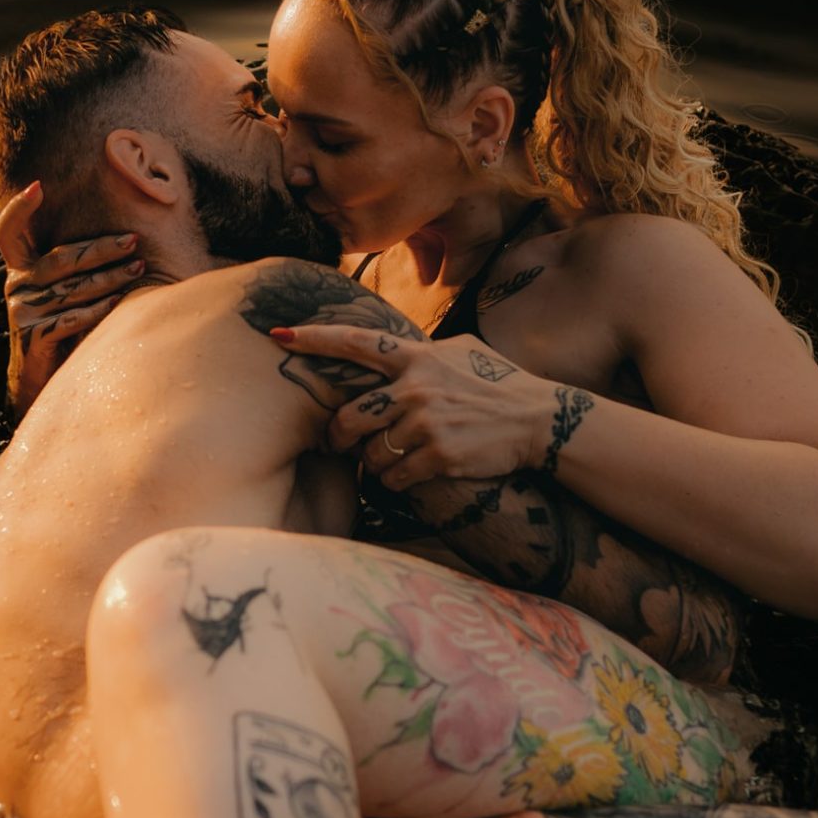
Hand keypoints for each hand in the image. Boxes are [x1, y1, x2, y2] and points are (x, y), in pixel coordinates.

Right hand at [0, 181, 141, 407]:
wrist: (42, 378)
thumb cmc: (61, 324)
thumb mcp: (59, 290)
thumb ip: (70, 265)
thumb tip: (119, 232)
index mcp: (20, 269)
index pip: (7, 233)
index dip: (17, 209)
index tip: (38, 186)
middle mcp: (16, 286)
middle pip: (61, 260)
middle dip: (101, 249)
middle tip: (133, 241)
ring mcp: (22, 312)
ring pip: (72, 289)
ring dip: (109, 279)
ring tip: (138, 269)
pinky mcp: (33, 338)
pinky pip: (71, 319)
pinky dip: (98, 311)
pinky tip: (120, 303)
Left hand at [269, 326, 550, 488]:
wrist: (539, 420)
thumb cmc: (498, 384)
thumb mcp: (459, 352)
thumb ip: (421, 352)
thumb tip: (389, 350)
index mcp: (417, 356)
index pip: (354, 343)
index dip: (313, 339)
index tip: (278, 335)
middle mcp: (415, 386)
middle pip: (348, 415)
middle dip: (337, 436)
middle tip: (337, 444)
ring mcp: (426, 422)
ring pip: (370, 453)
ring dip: (373, 463)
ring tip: (391, 461)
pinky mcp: (438, 455)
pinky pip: (394, 478)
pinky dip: (396, 482)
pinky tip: (412, 475)